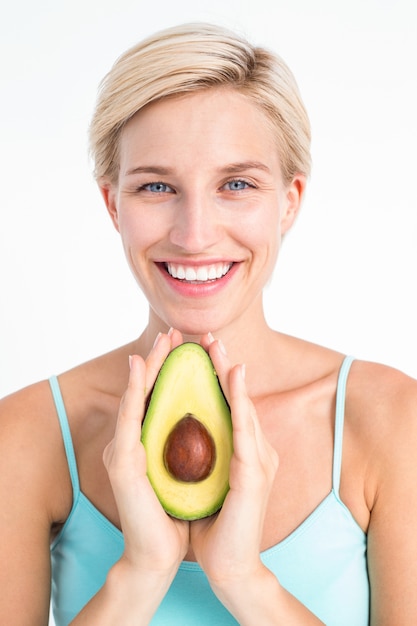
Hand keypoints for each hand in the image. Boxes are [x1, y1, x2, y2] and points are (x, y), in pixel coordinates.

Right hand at [103, 329, 188, 578]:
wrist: (159, 554)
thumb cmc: (175, 514)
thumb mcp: (187, 472)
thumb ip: (189, 447)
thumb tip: (210, 424)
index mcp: (151, 443)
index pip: (162, 398)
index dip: (171, 369)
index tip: (187, 343)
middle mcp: (134, 442)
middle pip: (149, 391)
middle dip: (161, 358)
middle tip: (173, 330)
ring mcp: (124, 450)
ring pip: (136, 397)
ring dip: (149, 365)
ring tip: (161, 340)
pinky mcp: (123, 463)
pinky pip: (129, 417)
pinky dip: (134, 389)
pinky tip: (139, 367)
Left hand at [190, 335, 278, 590]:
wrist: (227, 565)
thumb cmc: (211, 522)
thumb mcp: (200, 479)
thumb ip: (198, 452)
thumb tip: (174, 429)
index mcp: (240, 449)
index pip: (226, 404)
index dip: (214, 374)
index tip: (197, 348)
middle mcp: (254, 449)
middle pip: (237, 399)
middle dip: (222, 364)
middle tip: (208, 336)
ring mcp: (258, 460)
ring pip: (244, 408)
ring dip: (231, 376)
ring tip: (219, 348)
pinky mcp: (254, 476)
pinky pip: (245, 432)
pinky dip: (241, 403)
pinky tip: (234, 379)